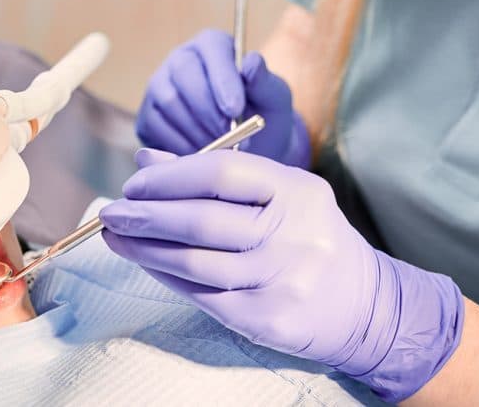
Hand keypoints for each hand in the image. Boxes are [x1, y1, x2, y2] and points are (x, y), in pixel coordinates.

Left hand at [100, 149, 463, 402]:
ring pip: (195, 262)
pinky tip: (145, 262)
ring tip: (117, 236)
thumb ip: (217, 173)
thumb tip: (147, 161)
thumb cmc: (309, 236)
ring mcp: (279, 280)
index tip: (135, 182)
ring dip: (145, 248)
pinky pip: (202, 294)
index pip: (221, 174)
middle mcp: (291, 234)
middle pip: (202, 220)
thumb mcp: (279, 192)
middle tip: (113, 211)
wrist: (365, 305)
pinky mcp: (265, 318)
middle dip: (147, 214)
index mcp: (296, 190)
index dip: (170, 176)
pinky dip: (165, 275)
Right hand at [135, 29, 309, 167]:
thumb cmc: (263, 116)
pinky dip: (180, 146)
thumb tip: (251, 62)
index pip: (212, 48)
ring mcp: (159, 87)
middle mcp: (181, 59)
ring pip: (169, 103)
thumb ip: (264, 81)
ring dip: (197, 130)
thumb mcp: (274, 99)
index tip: (236, 109)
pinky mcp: (148, 117)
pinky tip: (202, 155)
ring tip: (222, 148)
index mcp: (213, 45)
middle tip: (229, 136)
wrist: (247, 148)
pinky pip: (156, 128)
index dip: (222, 78)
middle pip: (183, 73)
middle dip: (208, 109)